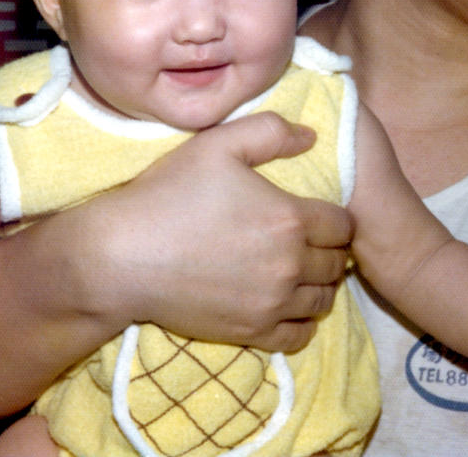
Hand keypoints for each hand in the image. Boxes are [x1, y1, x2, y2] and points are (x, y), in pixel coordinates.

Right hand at [86, 111, 353, 351]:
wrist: (122, 256)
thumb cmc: (168, 194)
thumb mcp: (217, 144)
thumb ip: (270, 132)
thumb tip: (311, 137)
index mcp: (289, 218)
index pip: (345, 225)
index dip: (338, 218)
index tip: (322, 215)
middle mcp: (290, 264)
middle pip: (337, 264)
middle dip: (331, 250)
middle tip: (312, 242)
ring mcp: (271, 303)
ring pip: (323, 300)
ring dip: (319, 285)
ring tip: (300, 272)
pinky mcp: (251, 332)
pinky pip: (299, 336)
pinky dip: (301, 322)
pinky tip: (286, 306)